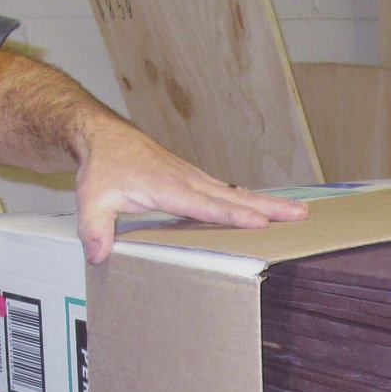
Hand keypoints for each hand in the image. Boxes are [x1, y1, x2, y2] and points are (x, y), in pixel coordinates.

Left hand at [74, 117, 307, 264]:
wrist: (104, 136)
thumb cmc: (102, 167)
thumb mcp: (90, 198)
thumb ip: (94, 227)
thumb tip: (98, 254)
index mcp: (167, 187)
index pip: (205, 204)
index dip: (232, 214)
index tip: (260, 222)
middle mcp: (186, 180)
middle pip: (233, 196)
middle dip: (268, 207)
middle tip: (300, 214)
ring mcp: (192, 178)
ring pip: (234, 192)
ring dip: (267, 202)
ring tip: (298, 212)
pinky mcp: (193, 179)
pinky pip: (226, 191)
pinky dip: (249, 198)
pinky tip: (264, 207)